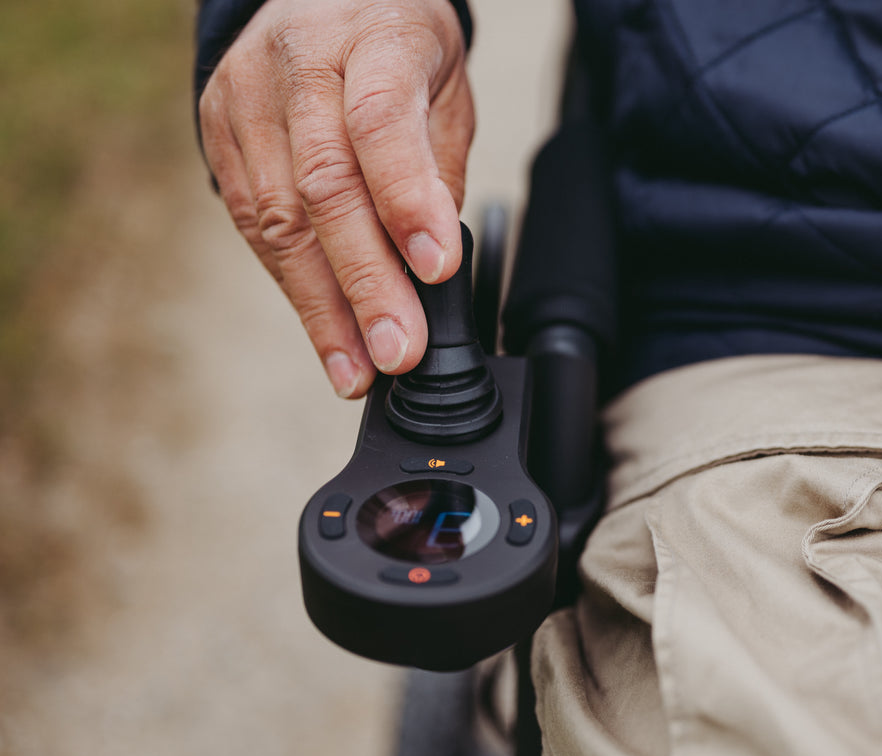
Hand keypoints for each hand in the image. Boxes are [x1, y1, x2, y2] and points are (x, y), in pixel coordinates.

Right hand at [199, 0, 473, 397]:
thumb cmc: (396, 48)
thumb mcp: (444, 88)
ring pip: (280, 219)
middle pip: (324, 186)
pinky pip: (255, 224)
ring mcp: (246, 99)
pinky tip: (326, 332)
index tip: (436, 270)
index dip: (407, 201)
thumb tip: (432, 266)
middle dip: (365, 282)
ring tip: (358, 367)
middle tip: (398, 349)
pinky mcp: (216, 134)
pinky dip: (294, 286)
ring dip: (323, 307)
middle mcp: (299, 66)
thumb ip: (437, 168)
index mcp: (372, 40)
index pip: (381, 123)